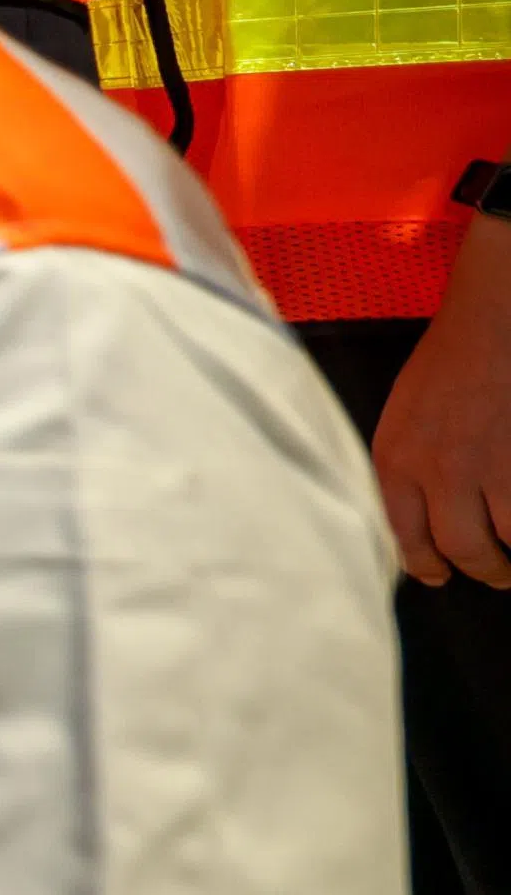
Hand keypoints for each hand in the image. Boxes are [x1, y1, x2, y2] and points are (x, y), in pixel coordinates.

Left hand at [376, 212, 510, 585]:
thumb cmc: (448, 363)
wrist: (494, 319)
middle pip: (462, 550)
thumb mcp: (402, 418)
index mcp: (396, 461)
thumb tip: (418, 521)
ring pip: (507, 539)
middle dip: (482, 569)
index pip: (403, 537)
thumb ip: (406, 469)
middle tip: (496, 573)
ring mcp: (490, 468)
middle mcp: (439, 472)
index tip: (438, 575)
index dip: (424, 565)